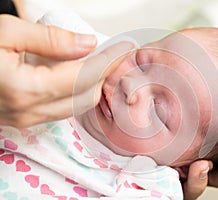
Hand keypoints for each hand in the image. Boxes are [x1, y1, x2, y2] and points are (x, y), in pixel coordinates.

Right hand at [0, 14, 132, 126]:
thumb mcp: (5, 32)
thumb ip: (51, 40)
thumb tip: (88, 44)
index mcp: (24, 88)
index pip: (83, 76)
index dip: (107, 61)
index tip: (123, 48)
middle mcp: (28, 111)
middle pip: (86, 96)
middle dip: (104, 74)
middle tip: (113, 54)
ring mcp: (26, 119)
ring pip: (76, 106)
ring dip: (92, 84)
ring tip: (97, 63)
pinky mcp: (23, 120)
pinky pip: (62, 109)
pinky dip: (76, 92)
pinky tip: (77, 75)